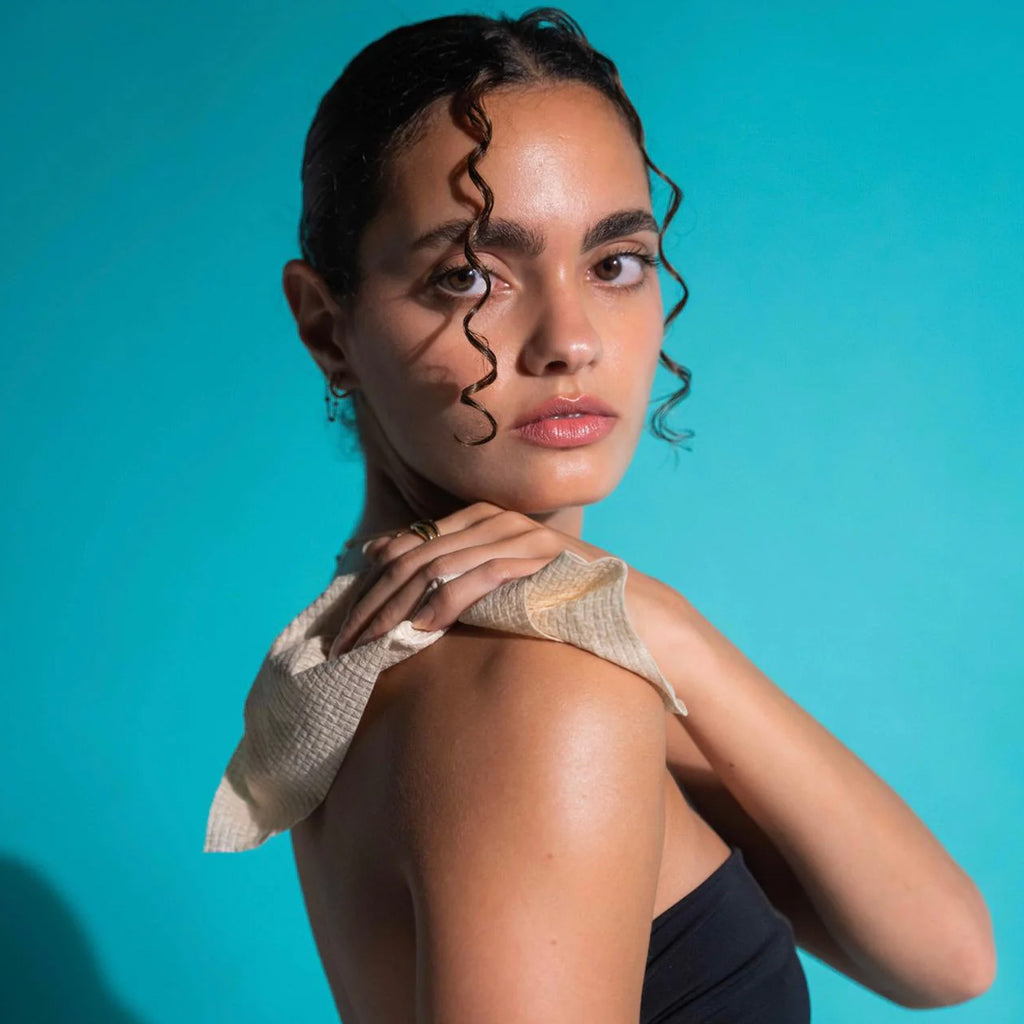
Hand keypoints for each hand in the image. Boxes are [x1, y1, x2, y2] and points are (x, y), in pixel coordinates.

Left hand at [327, 502, 704, 693]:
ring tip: (368, 646)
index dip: (367, 589)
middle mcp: (492, 519)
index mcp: (476, 519)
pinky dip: (444, 604)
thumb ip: (451, 575)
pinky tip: (421, 629)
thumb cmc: (555, 601)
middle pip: (411, 559)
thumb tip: (387, 570)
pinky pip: (478, 577)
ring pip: (435, 567)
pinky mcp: (537, 555)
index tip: (342, 629)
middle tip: (341, 647)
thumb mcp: (495, 585)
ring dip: (395, 610)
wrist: (627, 607)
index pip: (403, 549)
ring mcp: (516, 533)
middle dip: (370, 605)